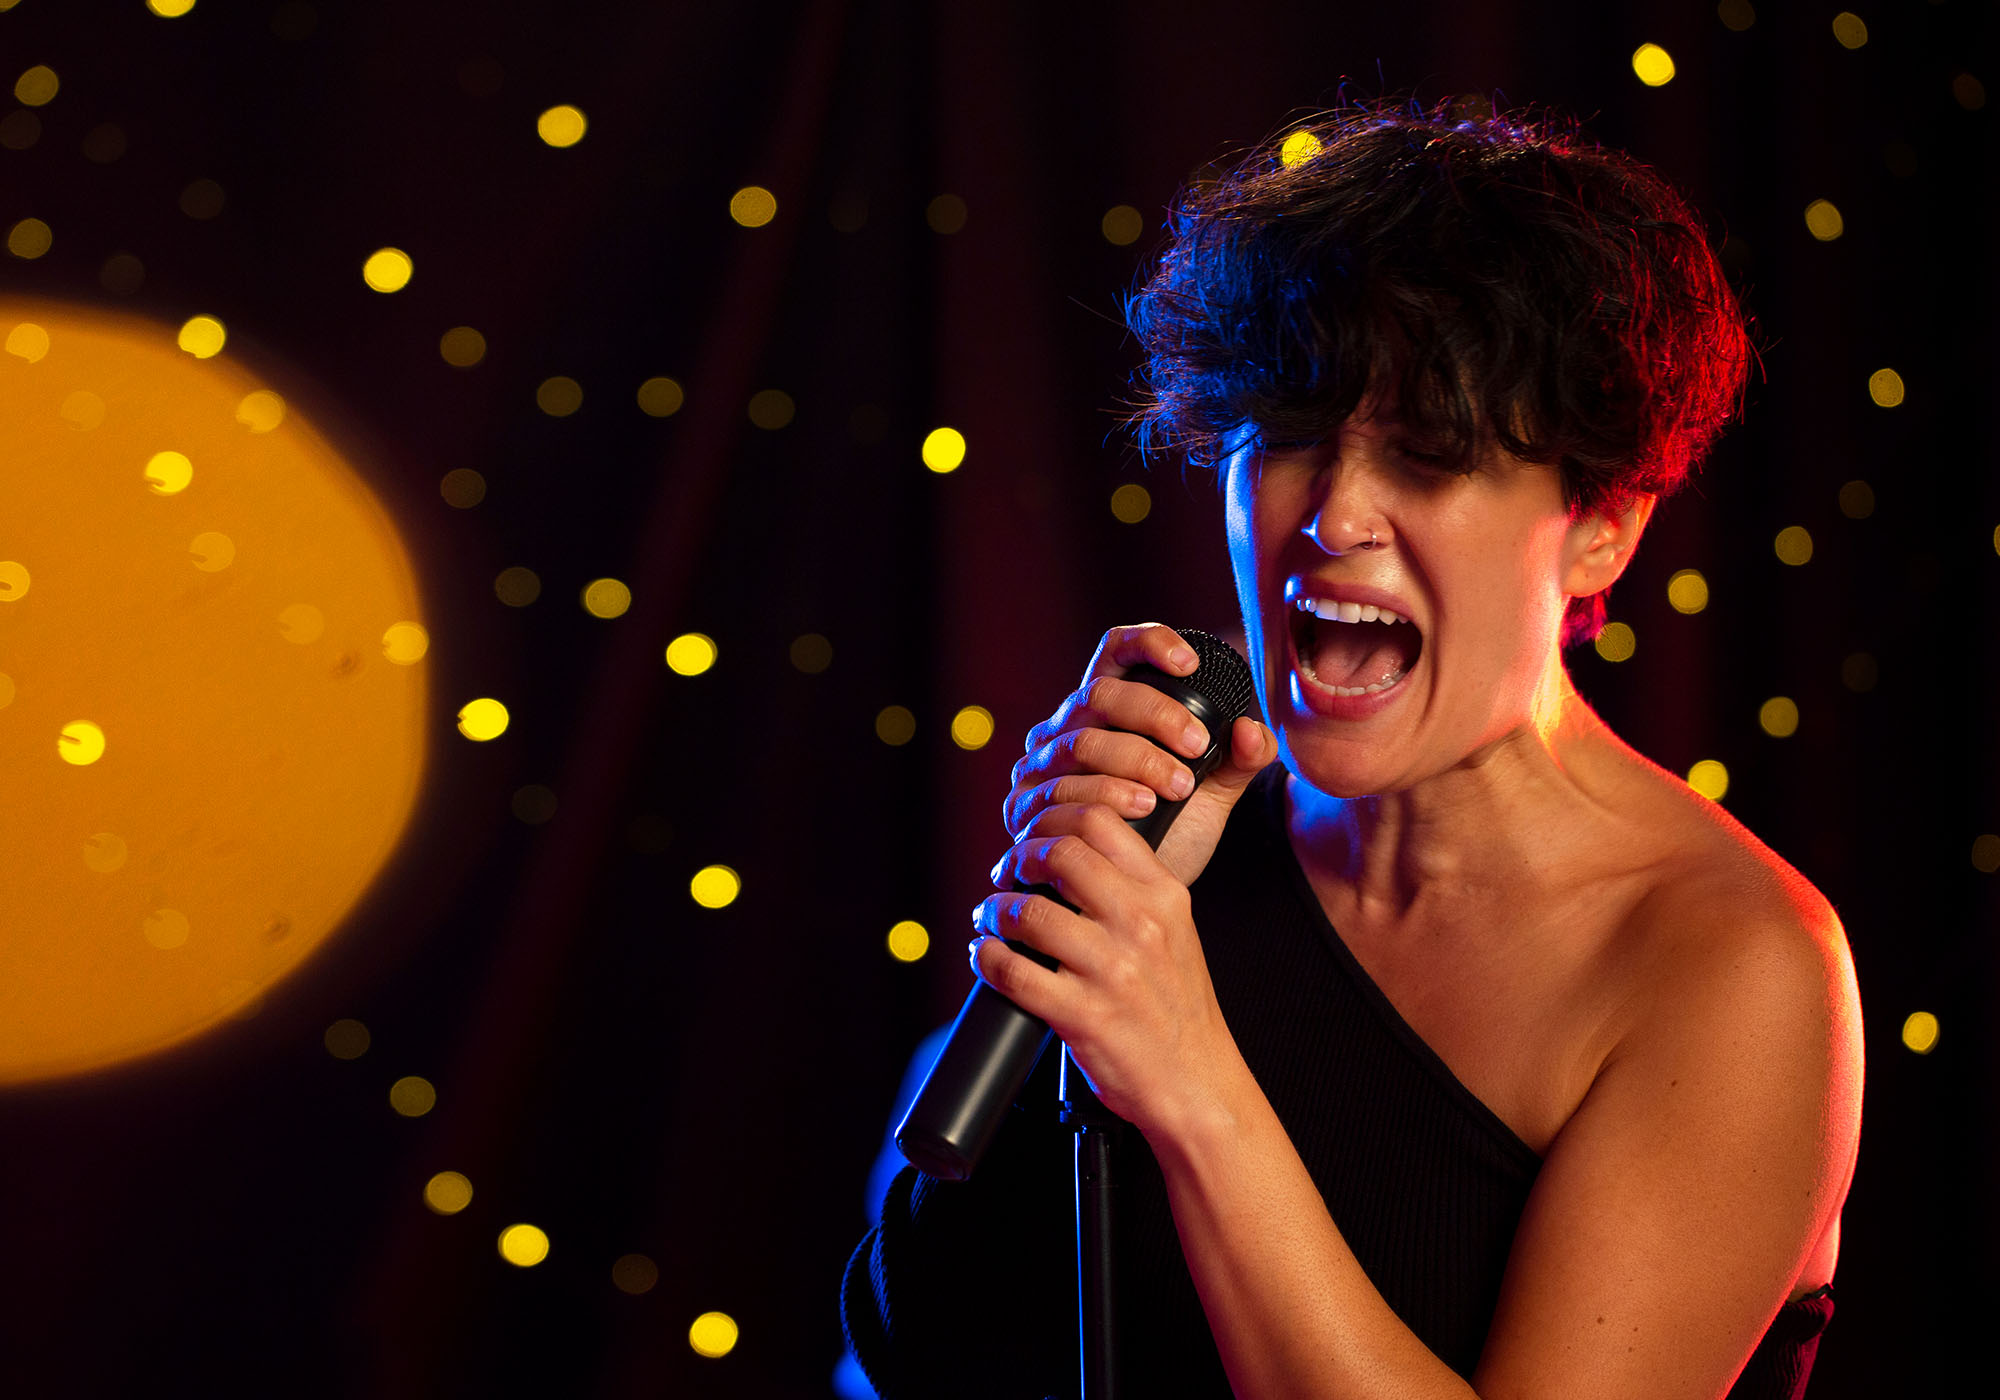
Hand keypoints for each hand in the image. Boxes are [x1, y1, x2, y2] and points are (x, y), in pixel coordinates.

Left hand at [971, 799, 1239, 1136]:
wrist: (1197, 1084)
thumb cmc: (1177, 1009)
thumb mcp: (1175, 930)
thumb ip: (1132, 888)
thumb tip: (1067, 853)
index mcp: (1165, 895)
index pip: (1101, 821)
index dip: (1053, 819)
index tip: (1034, 837)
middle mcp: (1141, 924)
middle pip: (1060, 854)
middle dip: (1019, 858)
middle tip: (1006, 874)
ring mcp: (1112, 970)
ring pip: (1029, 912)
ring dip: (995, 910)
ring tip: (990, 918)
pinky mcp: (1083, 1015)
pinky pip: (1013, 972)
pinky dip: (986, 958)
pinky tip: (984, 956)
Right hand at [1005, 623, 1274, 886]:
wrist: (1131, 898)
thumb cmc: (1170, 833)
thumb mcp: (1213, 796)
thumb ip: (1239, 762)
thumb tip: (1252, 731)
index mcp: (1107, 708)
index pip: (1115, 651)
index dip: (1147, 643)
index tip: (1189, 664)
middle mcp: (1067, 727)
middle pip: (1101, 694)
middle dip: (1155, 715)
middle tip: (1199, 746)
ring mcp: (1041, 766)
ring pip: (1081, 743)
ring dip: (1135, 761)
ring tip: (1178, 787)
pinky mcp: (1025, 808)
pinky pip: (1058, 791)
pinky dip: (1103, 797)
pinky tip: (1139, 811)